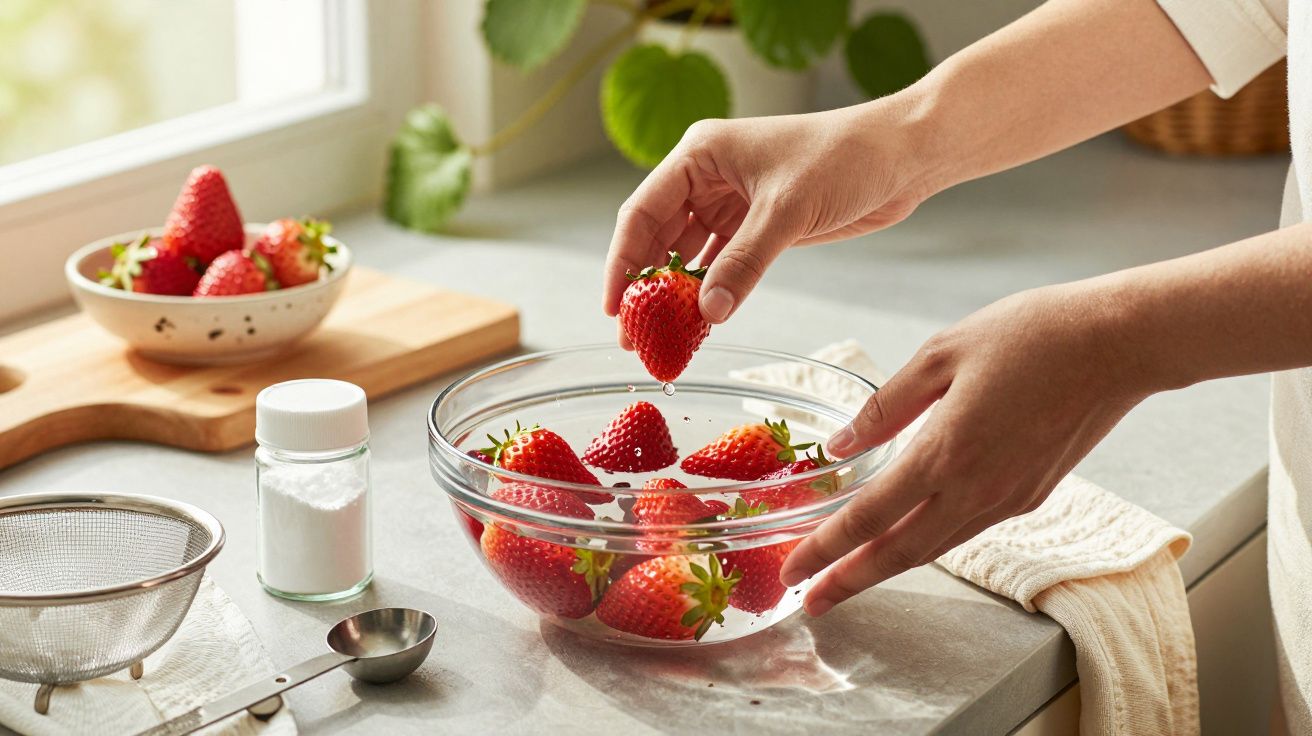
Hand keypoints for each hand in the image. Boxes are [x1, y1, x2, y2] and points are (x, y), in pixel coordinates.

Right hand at [603, 102, 935, 329]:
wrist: (903, 156)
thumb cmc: (845, 158)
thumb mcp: (787, 211)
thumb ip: (744, 263)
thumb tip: (706, 313)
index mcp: (700, 155)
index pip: (642, 213)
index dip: (623, 263)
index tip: (614, 308)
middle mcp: (708, 177)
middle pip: (658, 238)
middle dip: (645, 288)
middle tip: (634, 338)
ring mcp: (732, 202)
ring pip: (688, 255)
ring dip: (675, 296)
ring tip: (660, 340)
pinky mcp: (758, 225)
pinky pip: (720, 265)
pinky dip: (709, 293)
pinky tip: (699, 323)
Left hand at [779, 281, 1161, 614]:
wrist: (1120, 344)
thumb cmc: (1031, 334)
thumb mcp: (942, 353)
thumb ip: (887, 407)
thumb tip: (841, 447)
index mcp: (947, 451)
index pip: (871, 516)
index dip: (827, 549)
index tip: (794, 572)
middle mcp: (977, 489)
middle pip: (900, 553)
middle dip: (849, 580)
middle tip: (807, 601)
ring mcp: (1008, 499)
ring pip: (935, 548)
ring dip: (887, 567)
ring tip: (848, 579)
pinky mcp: (1031, 495)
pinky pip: (966, 529)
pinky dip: (927, 542)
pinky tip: (906, 538)